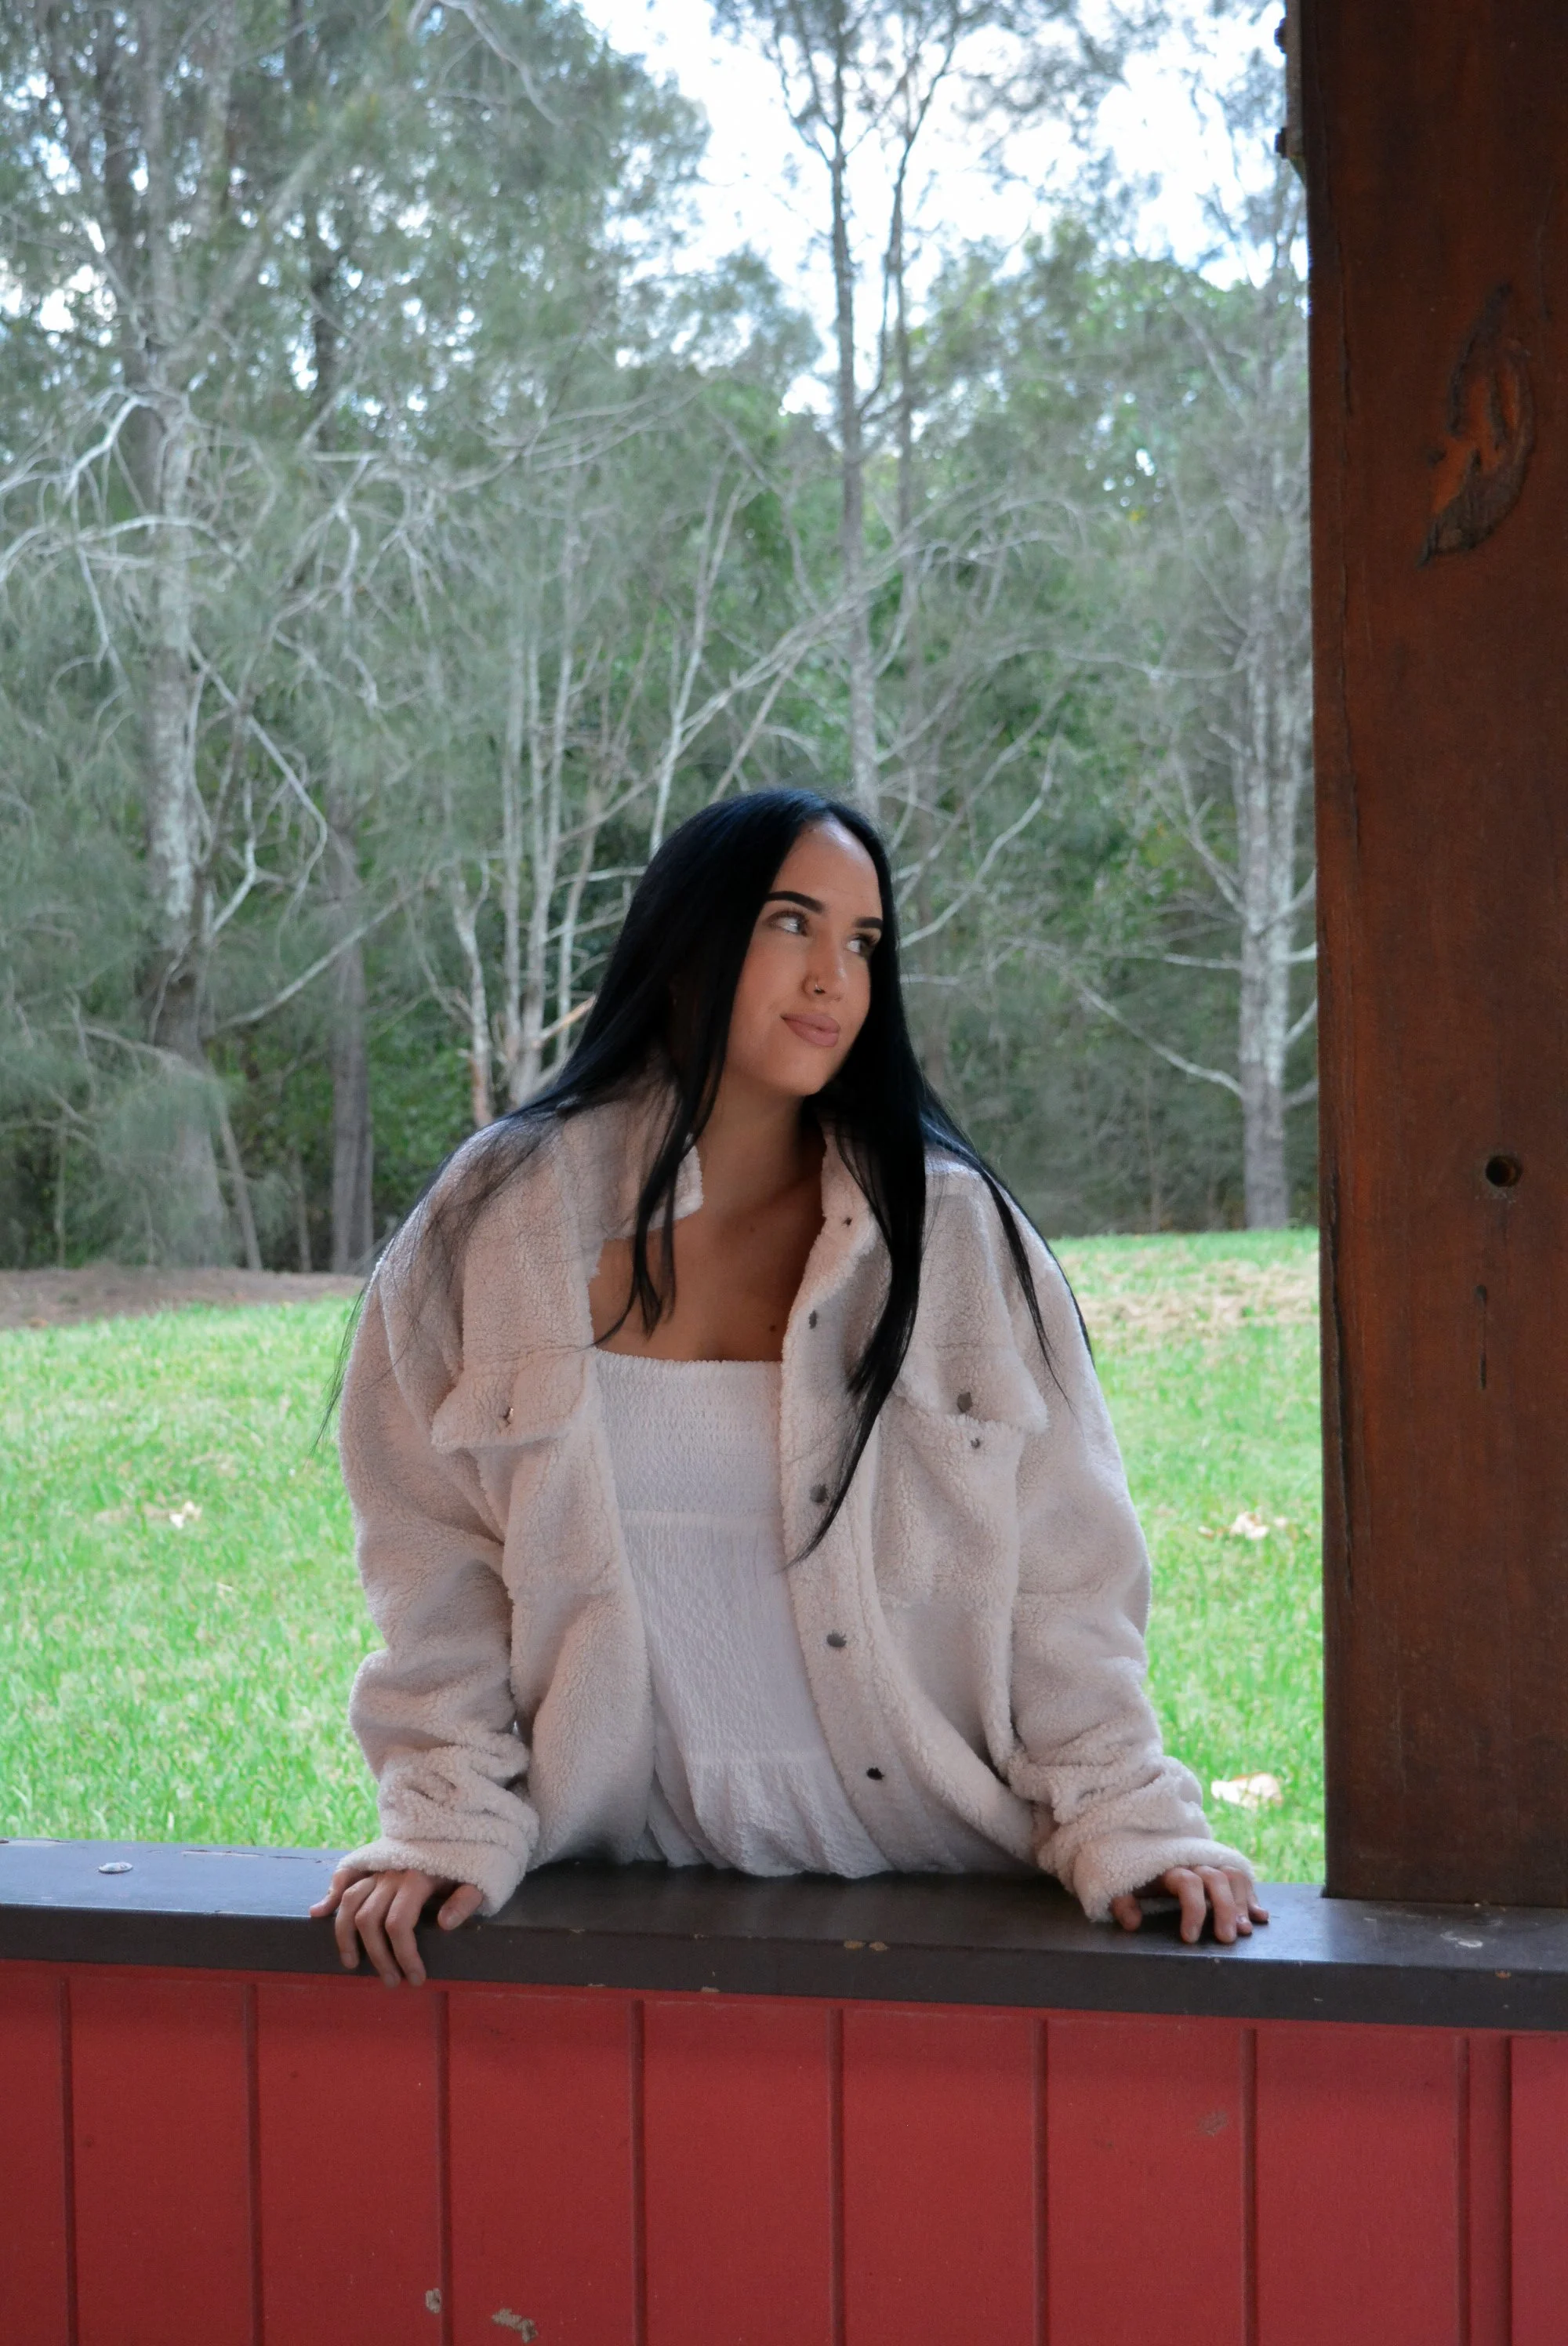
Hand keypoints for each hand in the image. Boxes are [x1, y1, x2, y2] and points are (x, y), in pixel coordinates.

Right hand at [309, 1865, 482, 1985]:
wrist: (465, 1825)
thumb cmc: (473, 1860)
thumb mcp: (480, 1880)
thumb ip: (465, 1901)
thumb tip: (444, 1925)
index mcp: (418, 1878)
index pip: (399, 1924)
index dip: (404, 1956)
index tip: (416, 1979)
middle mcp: (393, 1872)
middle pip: (368, 1919)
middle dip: (377, 1956)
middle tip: (391, 1982)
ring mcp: (380, 1867)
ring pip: (350, 1901)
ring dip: (345, 1936)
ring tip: (351, 1963)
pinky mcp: (374, 1862)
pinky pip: (347, 1873)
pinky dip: (332, 1892)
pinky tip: (320, 1912)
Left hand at [1111, 1866, 1267, 1945]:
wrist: (1138, 1846)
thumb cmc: (1131, 1876)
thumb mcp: (1118, 1885)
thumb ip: (1121, 1901)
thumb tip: (1133, 1923)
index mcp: (1168, 1868)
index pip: (1187, 1883)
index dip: (1192, 1910)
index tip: (1190, 1939)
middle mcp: (1192, 1863)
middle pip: (1216, 1879)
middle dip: (1224, 1910)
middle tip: (1226, 1939)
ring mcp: (1208, 1865)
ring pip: (1233, 1876)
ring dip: (1242, 1903)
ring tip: (1245, 1931)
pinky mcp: (1218, 1870)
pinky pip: (1241, 1877)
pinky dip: (1252, 1896)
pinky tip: (1260, 1917)